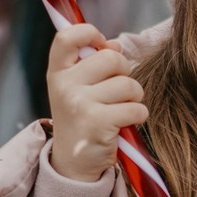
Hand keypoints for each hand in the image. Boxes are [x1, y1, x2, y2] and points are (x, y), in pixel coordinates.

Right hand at [46, 24, 147, 181]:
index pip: (68, 36)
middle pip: (112, 58)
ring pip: (128, 84)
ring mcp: (80, 104)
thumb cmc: (82, 118)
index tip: (102, 45)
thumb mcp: (77, 88)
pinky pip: (136, 108)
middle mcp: (65, 86)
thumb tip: (115, 44)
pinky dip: (138, 115)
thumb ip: (93, 63)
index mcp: (57, 73)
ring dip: (134, 96)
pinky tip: (126, 123)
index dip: (90, 33)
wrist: (73, 163)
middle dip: (125, 72)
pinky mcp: (98, 123)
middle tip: (119, 90)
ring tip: (122, 109)